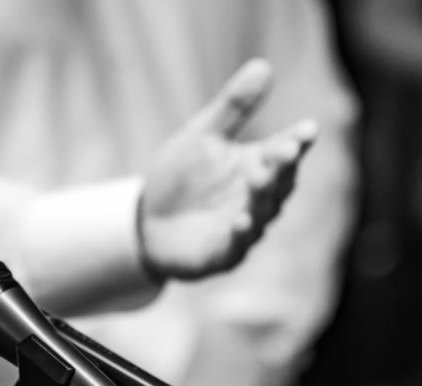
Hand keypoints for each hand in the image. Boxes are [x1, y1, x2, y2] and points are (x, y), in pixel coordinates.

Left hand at [139, 59, 317, 279]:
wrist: (144, 223)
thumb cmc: (179, 178)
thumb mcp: (201, 137)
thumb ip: (233, 108)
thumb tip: (263, 65)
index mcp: (259, 166)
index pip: (286, 152)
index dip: (297, 142)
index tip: (307, 129)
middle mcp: (259, 198)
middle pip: (280, 182)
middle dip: (282, 166)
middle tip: (282, 149)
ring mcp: (244, 228)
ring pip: (263, 212)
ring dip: (262, 195)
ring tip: (258, 176)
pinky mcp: (222, 255)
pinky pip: (236, 246)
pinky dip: (241, 235)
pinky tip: (241, 221)